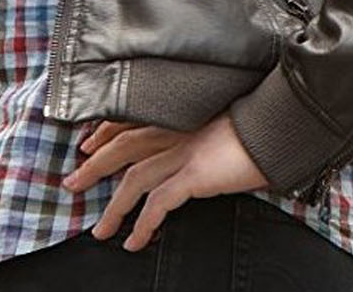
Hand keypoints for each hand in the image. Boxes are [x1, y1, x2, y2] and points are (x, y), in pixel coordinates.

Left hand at [63, 113, 267, 250]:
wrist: (280, 126)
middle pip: (123, 146)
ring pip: (133, 179)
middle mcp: (176, 128)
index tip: (89, 143)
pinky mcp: (194, 174)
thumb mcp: (222, 121)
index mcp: (180, 113)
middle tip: (72, 183)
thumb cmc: (258, 126)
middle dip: (94, 166)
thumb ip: (200, 132)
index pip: (132, 120)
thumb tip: (190, 151)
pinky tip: (135, 241)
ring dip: (113, 208)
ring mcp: (183, 150)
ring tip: (100, 231)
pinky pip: (158, 204)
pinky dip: (142, 225)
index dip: (106, 132)